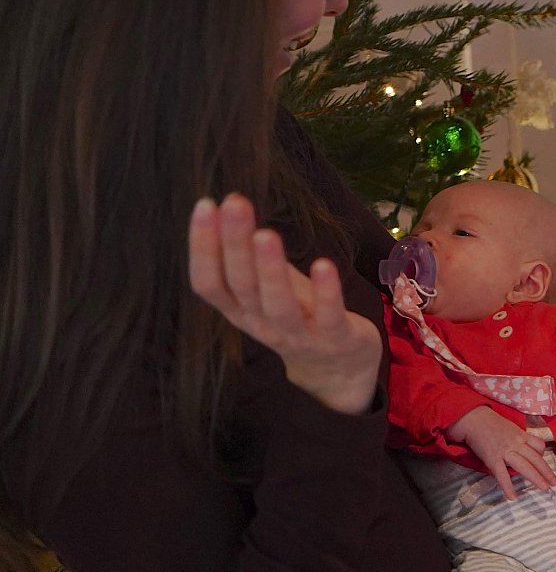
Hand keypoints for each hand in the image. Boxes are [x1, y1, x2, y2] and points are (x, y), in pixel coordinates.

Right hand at [189, 194, 379, 414]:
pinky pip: (328, 317)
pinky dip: (326, 292)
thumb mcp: (267, 289)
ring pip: (278, 305)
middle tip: (234, 204)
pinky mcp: (335, 339)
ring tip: (266, 234)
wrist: (337, 368)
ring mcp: (298, 335)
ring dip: (271, 270)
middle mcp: (262, 325)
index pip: (209, 282)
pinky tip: (323, 264)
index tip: (205, 205)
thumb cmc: (298, 315)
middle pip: (242, 286)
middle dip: (235, 244)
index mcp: (239, 311)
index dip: (202, 247)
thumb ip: (248, 258)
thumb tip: (227, 206)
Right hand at [448, 406, 555, 499]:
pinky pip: (502, 474)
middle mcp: (516, 443)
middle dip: (546, 471)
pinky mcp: (493, 459)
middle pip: (535, 458)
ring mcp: (505, 451)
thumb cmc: (491, 424)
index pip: (538, 445)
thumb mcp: (511, 428)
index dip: (543, 455)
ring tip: (544, 488)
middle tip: (554, 483)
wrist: (474, 419)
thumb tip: (526, 450)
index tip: (545, 464)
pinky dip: (507, 486)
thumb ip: (519, 438)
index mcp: (521, 435)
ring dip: (535, 477)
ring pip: (524, 465)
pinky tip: (512, 497)